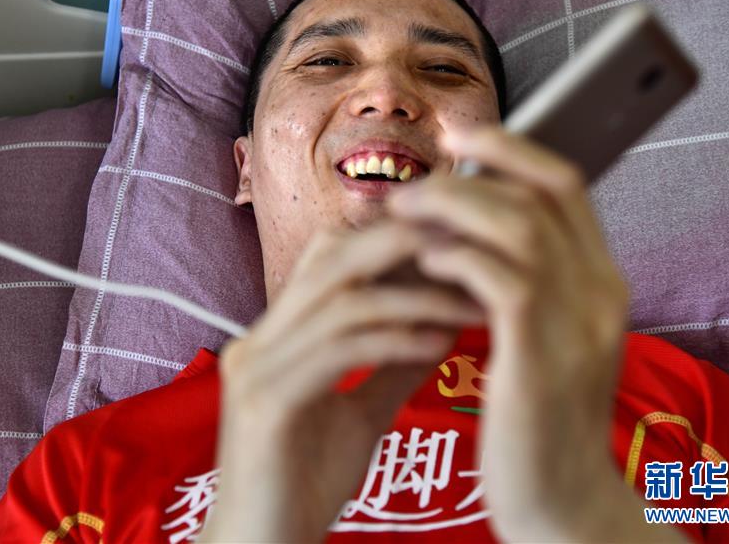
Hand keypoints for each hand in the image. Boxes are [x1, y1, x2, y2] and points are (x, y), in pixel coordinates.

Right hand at [197, 221, 483, 542]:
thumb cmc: (304, 486)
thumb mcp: (361, 415)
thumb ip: (391, 367)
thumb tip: (440, 326)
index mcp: (277, 335)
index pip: (333, 258)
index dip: (393, 242)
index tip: (458, 247)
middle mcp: (260, 339)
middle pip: (332, 257)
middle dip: (404, 243)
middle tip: (469, 246)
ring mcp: (257, 367)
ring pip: (341, 299)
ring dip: (416, 297)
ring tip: (471, 304)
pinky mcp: (266, 401)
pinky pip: (337, 350)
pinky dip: (393, 340)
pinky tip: (439, 344)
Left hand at [386, 125, 685, 541]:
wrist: (562, 500)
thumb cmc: (538, 419)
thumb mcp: (543, 340)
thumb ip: (524, 284)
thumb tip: (467, 230)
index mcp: (601, 282)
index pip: (566, 186)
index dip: (514, 150)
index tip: (464, 137)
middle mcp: (600, 292)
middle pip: (539, 194)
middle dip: (470, 175)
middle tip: (414, 182)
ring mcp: (577, 323)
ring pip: (517, 226)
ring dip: (452, 208)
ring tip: (402, 211)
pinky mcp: (541, 356)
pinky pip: (498, 279)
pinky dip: (454, 258)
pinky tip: (422, 260)